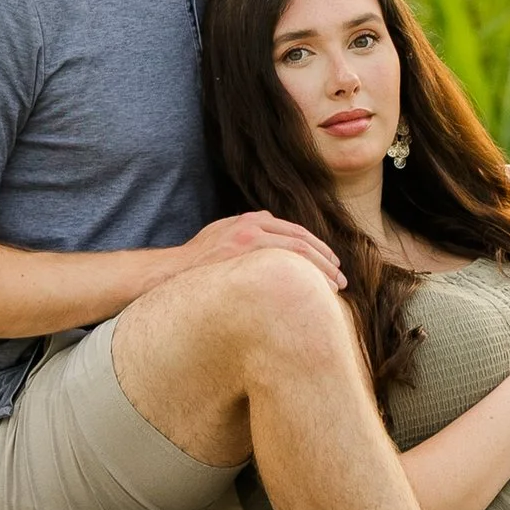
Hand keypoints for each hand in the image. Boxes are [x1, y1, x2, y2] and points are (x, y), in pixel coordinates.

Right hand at [165, 207, 345, 292]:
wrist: (169, 273)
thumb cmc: (196, 263)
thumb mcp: (221, 238)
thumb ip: (246, 235)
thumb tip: (269, 241)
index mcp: (250, 220)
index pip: (293, 231)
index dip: (316, 247)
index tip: (331, 263)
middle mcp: (252, 223)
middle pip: (301, 239)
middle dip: (324, 258)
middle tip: (341, 278)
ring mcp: (248, 237)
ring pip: (297, 249)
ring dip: (320, 268)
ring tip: (335, 286)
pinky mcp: (244, 251)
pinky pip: (284, 262)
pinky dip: (305, 274)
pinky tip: (317, 289)